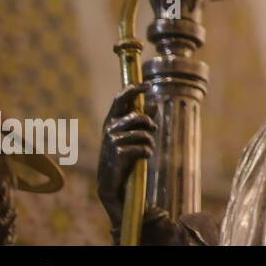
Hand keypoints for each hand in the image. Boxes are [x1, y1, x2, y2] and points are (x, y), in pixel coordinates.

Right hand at [97, 82, 155, 229]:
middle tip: (153, 129)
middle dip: (149, 122)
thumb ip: (143, 120)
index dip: (134, 89)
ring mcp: (113, 140)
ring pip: (144, 133)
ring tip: (147, 149)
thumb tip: (155, 103)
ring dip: (150, 142)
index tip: (148, 84)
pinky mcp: (118, 152)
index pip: (121, 99)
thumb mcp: (132, 135)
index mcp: (112, 120)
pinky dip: (148, 152)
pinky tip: (143, 157)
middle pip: (137, 116)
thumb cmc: (123, 155)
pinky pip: (144, 146)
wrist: (113, 181)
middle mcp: (110, 128)